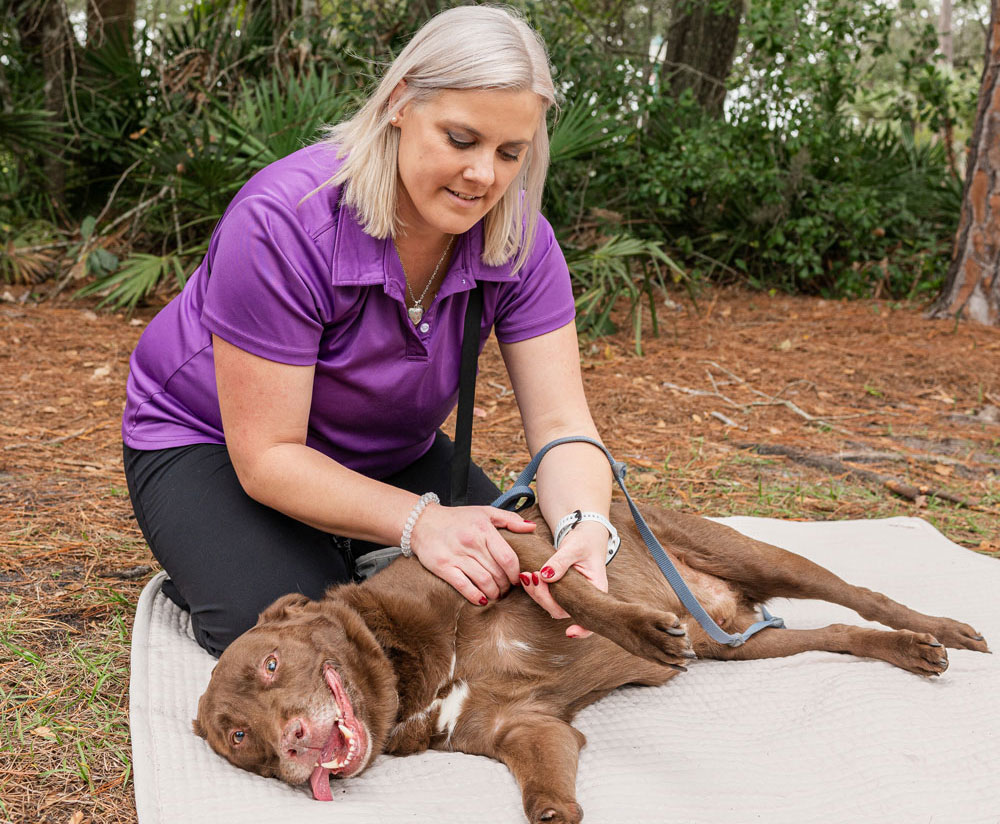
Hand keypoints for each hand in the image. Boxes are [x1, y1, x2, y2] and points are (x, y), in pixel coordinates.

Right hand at [409, 504, 534, 605]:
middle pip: (497, 572)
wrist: (422, 521)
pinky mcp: (443, 567)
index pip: (508, 557)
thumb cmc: (457, 518)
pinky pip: (464, 587)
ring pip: (484, 582)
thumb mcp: (484, 512)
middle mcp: (471, 542)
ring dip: (494, 593)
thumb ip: (510, 519)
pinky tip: (482, 599)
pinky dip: (476, 596)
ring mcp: (456, 555)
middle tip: (507, 589)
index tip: (516, 578)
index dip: (515, 573)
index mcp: (483, 529)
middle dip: (506, 585)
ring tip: (496, 594)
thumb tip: (531, 528)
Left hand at [520, 520, 608, 637]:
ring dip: (537, 594)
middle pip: (563, 611)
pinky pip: (547, 596)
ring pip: (552, 605)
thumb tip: (545, 576)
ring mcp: (572, 596)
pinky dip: (535, 589)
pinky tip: (527, 576)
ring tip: (528, 575)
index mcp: (596, 590)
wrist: (585, 536)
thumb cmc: (586, 541)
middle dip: (545, 599)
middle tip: (534, 577)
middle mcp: (584, 598)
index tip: (569, 632)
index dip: (583, 630)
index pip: (592, 619)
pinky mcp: (561, 591)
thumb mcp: (575, 547)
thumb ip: (560, 561)